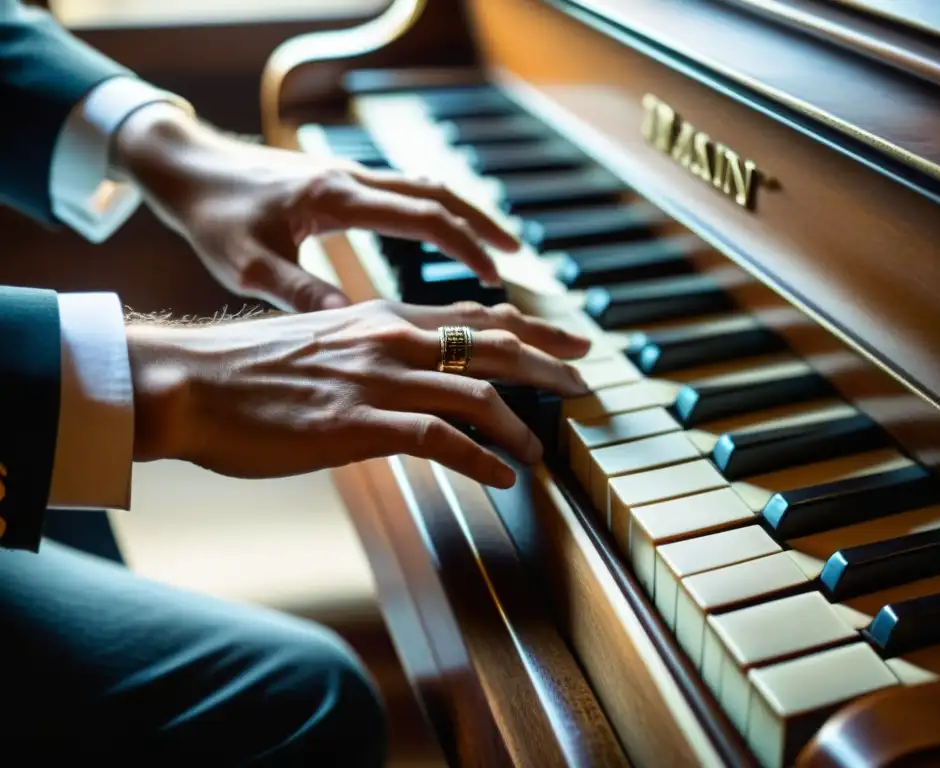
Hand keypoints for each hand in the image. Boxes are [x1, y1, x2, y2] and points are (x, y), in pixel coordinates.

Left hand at [113, 105, 518, 312]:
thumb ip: (300, 291)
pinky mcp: (340, 180)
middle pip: (438, 194)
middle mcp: (351, 180)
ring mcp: (348, 176)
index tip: (495, 280)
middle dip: (483, 226)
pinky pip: (404, 190)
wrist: (186, 165)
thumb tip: (355, 324)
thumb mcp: (248, 263)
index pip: (423, 217)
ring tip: (497, 247)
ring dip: (465, 214)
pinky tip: (445, 232)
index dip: (466, 248)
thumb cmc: (213, 217)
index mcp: (336, 199)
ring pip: (425, 187)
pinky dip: (436, 210)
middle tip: (518, 260)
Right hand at [127, 300, 590, 487]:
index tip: (564, 340)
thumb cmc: (247, 368)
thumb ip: (369, 352)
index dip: (527, 328)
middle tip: (586, 381)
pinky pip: (441, 439)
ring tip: (543, 448)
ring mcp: (377, 380)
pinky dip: (482, 459)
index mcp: (381, 316)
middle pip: (492, 343)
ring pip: (477, 392)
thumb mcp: (321, 342)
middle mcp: (390, 339)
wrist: (191, 380)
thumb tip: (403, 378)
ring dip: (520, 423)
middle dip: (548, 363)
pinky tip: (503, 476)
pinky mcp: (359, 423)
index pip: (472, 315)